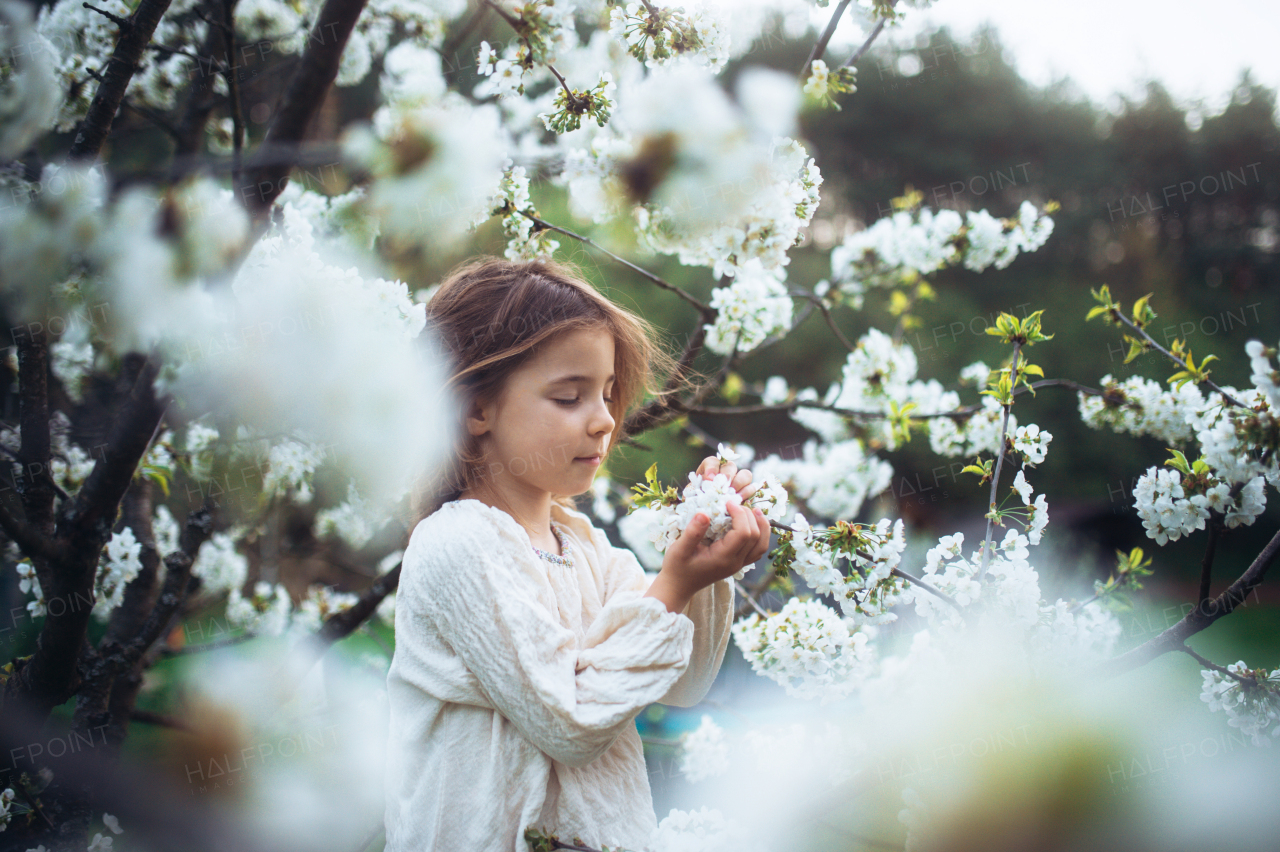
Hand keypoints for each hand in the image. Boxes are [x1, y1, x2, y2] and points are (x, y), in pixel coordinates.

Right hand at [644, 455, 772, 613]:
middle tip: (734, 504)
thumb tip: (704, 513)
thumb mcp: (679, 549)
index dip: (740, 514)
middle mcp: (735, 563)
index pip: (743, 534)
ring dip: (761, 526)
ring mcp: (739, 565)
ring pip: (761, 545)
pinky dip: (760, 536)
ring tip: (753, 510)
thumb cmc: (677, 567)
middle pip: (755, 537)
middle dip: (749, 516)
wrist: (679, 586)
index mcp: (723, 558)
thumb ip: (692, 532)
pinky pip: (757, 550)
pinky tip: (753, 524)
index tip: (727, 503)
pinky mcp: (738, 564)